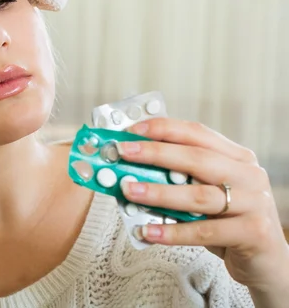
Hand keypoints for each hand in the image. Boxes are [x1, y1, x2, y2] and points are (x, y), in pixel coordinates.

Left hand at [116, 118, 288, 291]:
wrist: (268, 263)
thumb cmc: (228, 223)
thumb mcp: (208, 194)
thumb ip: (181, 180)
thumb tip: (132, 170)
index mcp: (237, 157)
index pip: (198, 133)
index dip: (164, 129)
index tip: (134, 129)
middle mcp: (249, 175)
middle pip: (197, 159)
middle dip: (156, 153)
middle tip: (124, 152)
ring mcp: (254, 203)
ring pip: (199, 195)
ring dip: (159, 192)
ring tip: (128, 190)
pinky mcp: (254, 232)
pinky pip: (205, 231)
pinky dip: (173, 232)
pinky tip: (148, 231)